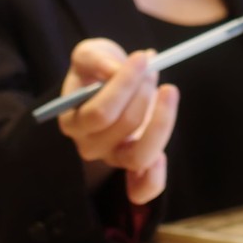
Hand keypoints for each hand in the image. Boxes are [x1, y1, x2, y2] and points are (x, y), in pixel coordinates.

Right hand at [55, 38, 179, 205]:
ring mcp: (113, 158)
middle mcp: (89, 145)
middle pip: (124, 127)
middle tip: (153, 68)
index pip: (100, 113)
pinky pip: (143, 188)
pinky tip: (162, 158)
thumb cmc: (98, 70)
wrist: (108, 84)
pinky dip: (154, 179)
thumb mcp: (91, 53)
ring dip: (161, 121)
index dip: (125, 85)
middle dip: (144, 92)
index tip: (143, 58)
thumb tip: (113, 71)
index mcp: (74, 121)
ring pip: (139, 156)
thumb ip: (96, 58)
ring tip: (168, 91)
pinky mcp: (133, 167)